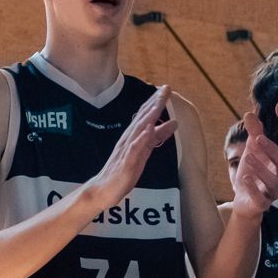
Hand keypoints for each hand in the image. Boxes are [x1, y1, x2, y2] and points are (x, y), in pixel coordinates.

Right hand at [84, 86, 176, 213]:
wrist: (104, 188)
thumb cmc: (124, 169)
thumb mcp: (145, 151)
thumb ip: (157, 137)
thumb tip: (173, 123)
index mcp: (133, 135)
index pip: (145, 115)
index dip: (155, 101)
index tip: (166, 88)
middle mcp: (128, 138)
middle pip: (143, 117)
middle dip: (154, 102)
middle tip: (165, 88)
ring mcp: (126, 149)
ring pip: (139, 129)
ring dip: (149, 115)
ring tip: (159, 102)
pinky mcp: (126, 162)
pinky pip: (134, 148)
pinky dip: (142, 137)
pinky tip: (150, 128)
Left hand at [229, 113, 277, 218]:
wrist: (244, 199)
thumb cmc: (253, 171)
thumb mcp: (252, 150)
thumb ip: (254, 133)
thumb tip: (249, 114)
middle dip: (273, 151)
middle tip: (258, 138)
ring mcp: (273, 192)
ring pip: (273, 182)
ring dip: (261, 168)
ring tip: (247, 156)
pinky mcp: (262, 204)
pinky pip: (261, 200)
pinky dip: (254, 189)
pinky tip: (245, 178)